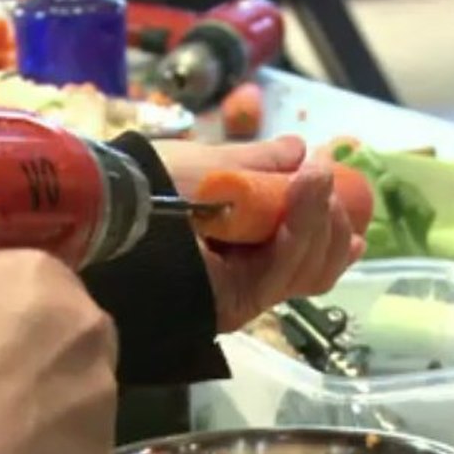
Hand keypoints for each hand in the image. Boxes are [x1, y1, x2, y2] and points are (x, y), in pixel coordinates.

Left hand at [155, 136, 365, 332]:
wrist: (110, 208)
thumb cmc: (151, 182)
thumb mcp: (211, 163)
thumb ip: (259, 162)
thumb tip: (300, 149)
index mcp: (242, 242)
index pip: (303, 247)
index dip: (330, 224)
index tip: (343, 190)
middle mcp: (247, 272)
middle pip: (314, 264)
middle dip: (332, 221)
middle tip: (325, 178)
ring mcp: (243, 291)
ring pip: (307, 270)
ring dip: (321, 220)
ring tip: (317, 177)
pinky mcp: (235, 304)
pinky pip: (283, 272)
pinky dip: (303, 231)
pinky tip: (309, 189)